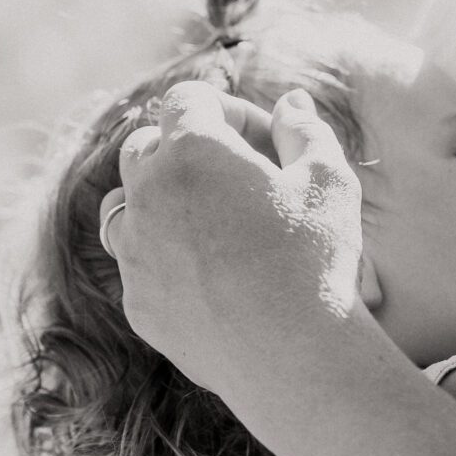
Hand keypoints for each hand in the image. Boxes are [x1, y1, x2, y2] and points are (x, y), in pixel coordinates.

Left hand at [106, 82, 362, 404]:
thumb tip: (291, 102)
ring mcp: (134, 251)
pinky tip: (216, 276)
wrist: (292, 357)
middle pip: (146, 145)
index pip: (187, 98)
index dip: (229, 109)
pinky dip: (166, 256)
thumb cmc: (315, 258)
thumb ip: (304, 130)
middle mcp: (148, 194)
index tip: (265, 140)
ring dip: (161, 199)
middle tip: (242, 178)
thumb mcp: (328, 179)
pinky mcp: (137, 300)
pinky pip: (139, 263)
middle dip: (188, 148)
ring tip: (213, 221)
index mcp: (192, 150)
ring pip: (126, 204)